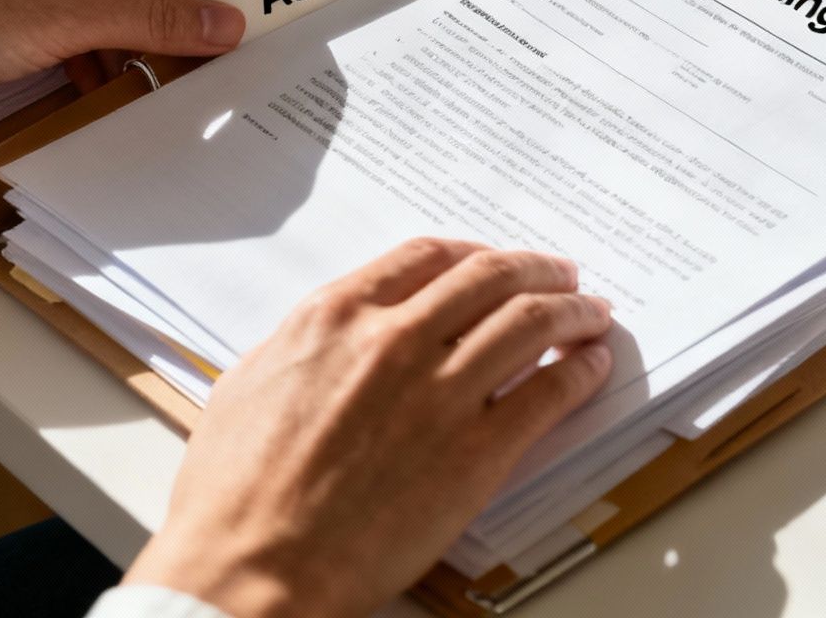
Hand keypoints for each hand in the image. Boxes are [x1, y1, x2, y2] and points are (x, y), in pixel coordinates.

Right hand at [125, 239, 614, 617]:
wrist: (252, 570)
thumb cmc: (234, 496)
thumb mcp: (249, 386)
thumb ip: (304, 346)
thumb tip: (335, 336)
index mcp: (336, 318)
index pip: (427, 257)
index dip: (474, 254)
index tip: (493, 261)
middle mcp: (394, 340)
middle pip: (491, 278)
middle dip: (537, 270)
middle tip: (561, 276)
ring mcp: (441, 394)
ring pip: (531, 322)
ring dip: (572, 311)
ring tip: (591, 314)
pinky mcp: (476, 452)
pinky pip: (550, 393)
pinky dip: (580, 371)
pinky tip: (590, 367)